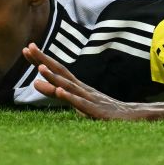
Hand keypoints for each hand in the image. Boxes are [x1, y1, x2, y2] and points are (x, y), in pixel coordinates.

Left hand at [23, 43, 142, 119]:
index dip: (42, 59)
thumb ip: (59, 93)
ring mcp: (90, 99)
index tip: (27, 48)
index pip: (58, 70)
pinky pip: (81, 104)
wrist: (135, 116)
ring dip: (55, 77)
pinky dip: (70, 97)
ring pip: (70, 86)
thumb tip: (37, 84)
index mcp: (79, 86)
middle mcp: (83, 89)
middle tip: (28, 48)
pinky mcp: (97, 111)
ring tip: (40, 69)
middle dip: (43, 61)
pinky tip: (60, 92)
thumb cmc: (106, 110)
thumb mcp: (79, 102)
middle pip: (61, 72)